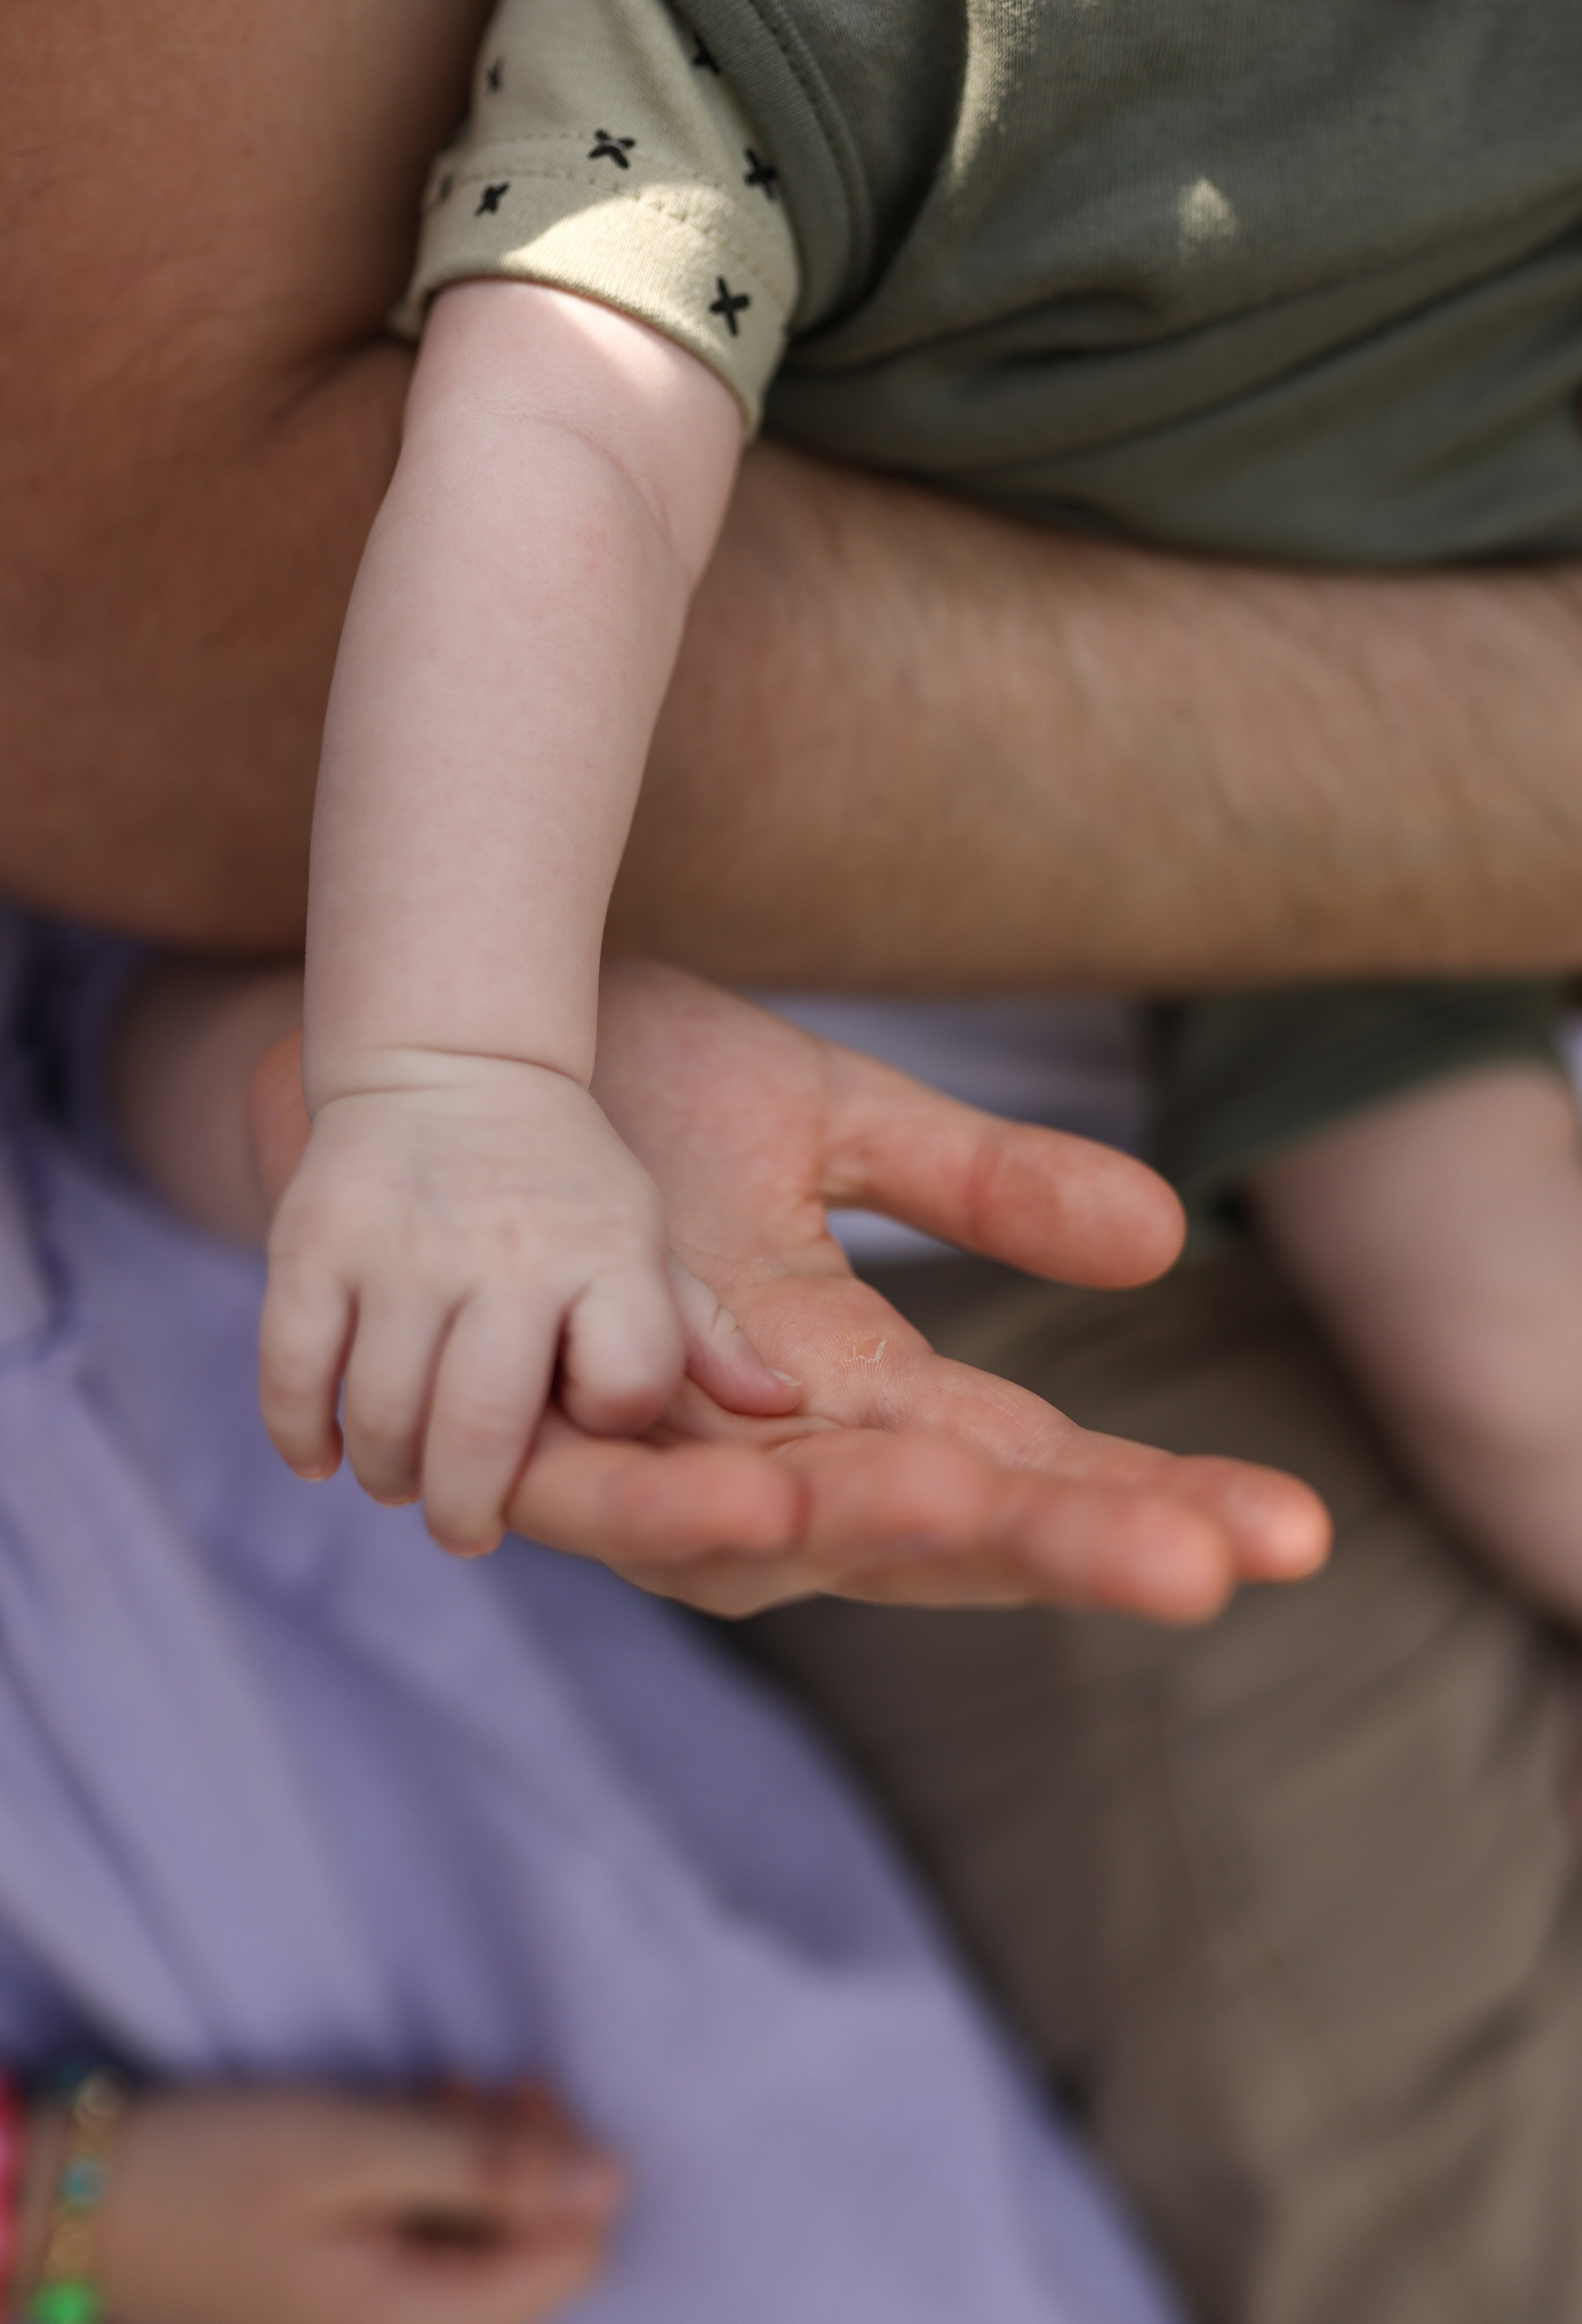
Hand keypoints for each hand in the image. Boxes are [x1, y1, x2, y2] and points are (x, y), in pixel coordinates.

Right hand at [87, 2081, 620, 2323]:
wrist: (85, 2208)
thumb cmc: (217, 2169)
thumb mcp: (355, 2147)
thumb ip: (484, 2167)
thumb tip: (611, 2181)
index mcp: (415, 2323)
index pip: (568, 2263)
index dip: (567, 2171)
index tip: (522, 2089)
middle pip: (530, 2263)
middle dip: (525, 2166)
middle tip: (480, 2082)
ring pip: (482, 2254)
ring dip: (482, 2171)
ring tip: (441, 2094)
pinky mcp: (340, 2304)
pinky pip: (429, 2255)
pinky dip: (437, 2190)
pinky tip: (407, 2132)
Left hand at [253, 967, 1328, 1619]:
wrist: (437, 1062)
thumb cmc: (636, 1102)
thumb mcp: (833, 1122)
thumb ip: (978, 1187)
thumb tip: (1161, 1238)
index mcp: (853, 1396)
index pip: (1031, 1472)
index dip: (1150, 1505)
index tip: (1293, 1530)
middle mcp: (762, 1460)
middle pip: (936, 1532)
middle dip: (1069, 1547)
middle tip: (1214, 1560)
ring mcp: (645, 1468)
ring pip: (784, 1541)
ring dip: (889, 1528)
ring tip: (1003, 1504)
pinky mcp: (524, 1440)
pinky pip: (608, 1499)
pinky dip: (684, 1510)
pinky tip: (766, 1498)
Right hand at [259, 1059, 793, 1552]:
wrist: (453, 1061)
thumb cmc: (568, 1186)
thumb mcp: (648, 1242)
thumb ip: (701, 1336)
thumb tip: (777, 1407)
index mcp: (605, 1255)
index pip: (622, 1387)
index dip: (608, 1420)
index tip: (586, 1417)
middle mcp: (505, 1254)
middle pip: (479, 1428)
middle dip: (467, 1510)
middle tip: (466, 1530)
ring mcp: (402, 1249)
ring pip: (381, 1413)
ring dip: (389, 1472)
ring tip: (403, 1479)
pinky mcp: (314, 1241)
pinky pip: (293, 1368)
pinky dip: (301, 1432)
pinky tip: (322, 1456)